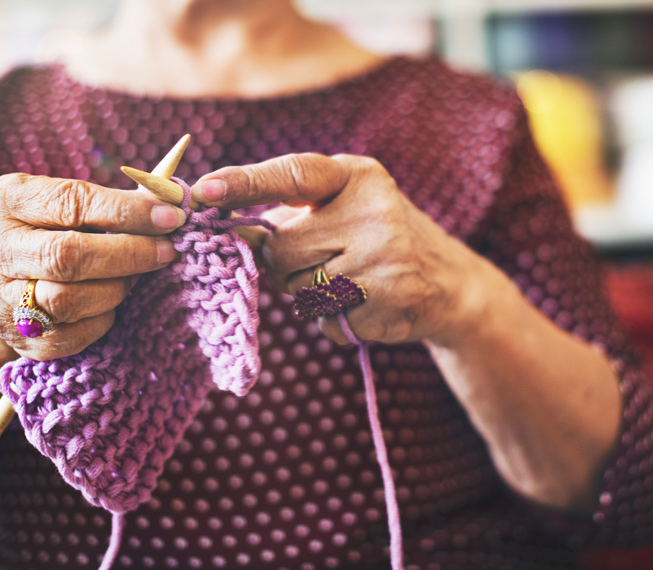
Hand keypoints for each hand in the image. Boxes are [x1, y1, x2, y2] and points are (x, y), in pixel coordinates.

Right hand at [0, 173, 186, 359]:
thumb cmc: (44, 229)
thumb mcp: (58, 200)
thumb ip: (107, 200)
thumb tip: (169, 201)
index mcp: (2, 202)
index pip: (71, 203)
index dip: (127, 211)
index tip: (171, 215)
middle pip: (67, 256)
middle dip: (130, 253)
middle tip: (168, 250)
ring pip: (70, 300)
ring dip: (118, 287)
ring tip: (138, 274)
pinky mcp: (19, 339)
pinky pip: (74, 335)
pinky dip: (103, 317)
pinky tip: (113, 301)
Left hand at [191, 153, 489, 345]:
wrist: (449, 282)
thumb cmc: (377, 238)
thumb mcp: (342, 208)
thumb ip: (288, 213)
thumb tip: (227, 226)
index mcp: (357, 175)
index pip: (291, 175)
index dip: (244, 183)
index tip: (203, 191)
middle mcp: (374, 208)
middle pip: (282, 249)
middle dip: (285, 264)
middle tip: (320, 260)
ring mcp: (386, 253)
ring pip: (298, 288)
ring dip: (308, 293)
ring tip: (350, 280)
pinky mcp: (391, 296)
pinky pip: (324, 318)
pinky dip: (333, 318)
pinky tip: (365, 303)